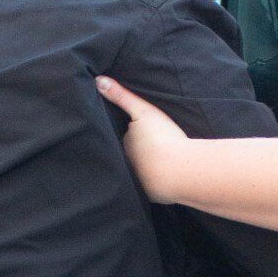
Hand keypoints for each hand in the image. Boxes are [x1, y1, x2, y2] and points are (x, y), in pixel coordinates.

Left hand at [95, 76, 193, 200]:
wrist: (179, 171)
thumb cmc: (162, 139)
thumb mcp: (143, 111)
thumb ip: (121, 96)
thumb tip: (98, 81)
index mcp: (123, 147)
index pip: (124, 140)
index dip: (132, 136)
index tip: (140, 132)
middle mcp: (127, 166)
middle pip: (130, 157)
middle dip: (136, 153)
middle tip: (149, 146)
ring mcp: (138, 182)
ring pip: (140, 172)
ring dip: (145, 168)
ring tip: (155, 163)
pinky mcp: (152, 196)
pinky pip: (151, 186)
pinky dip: (155, 183)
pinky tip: (162, 179)